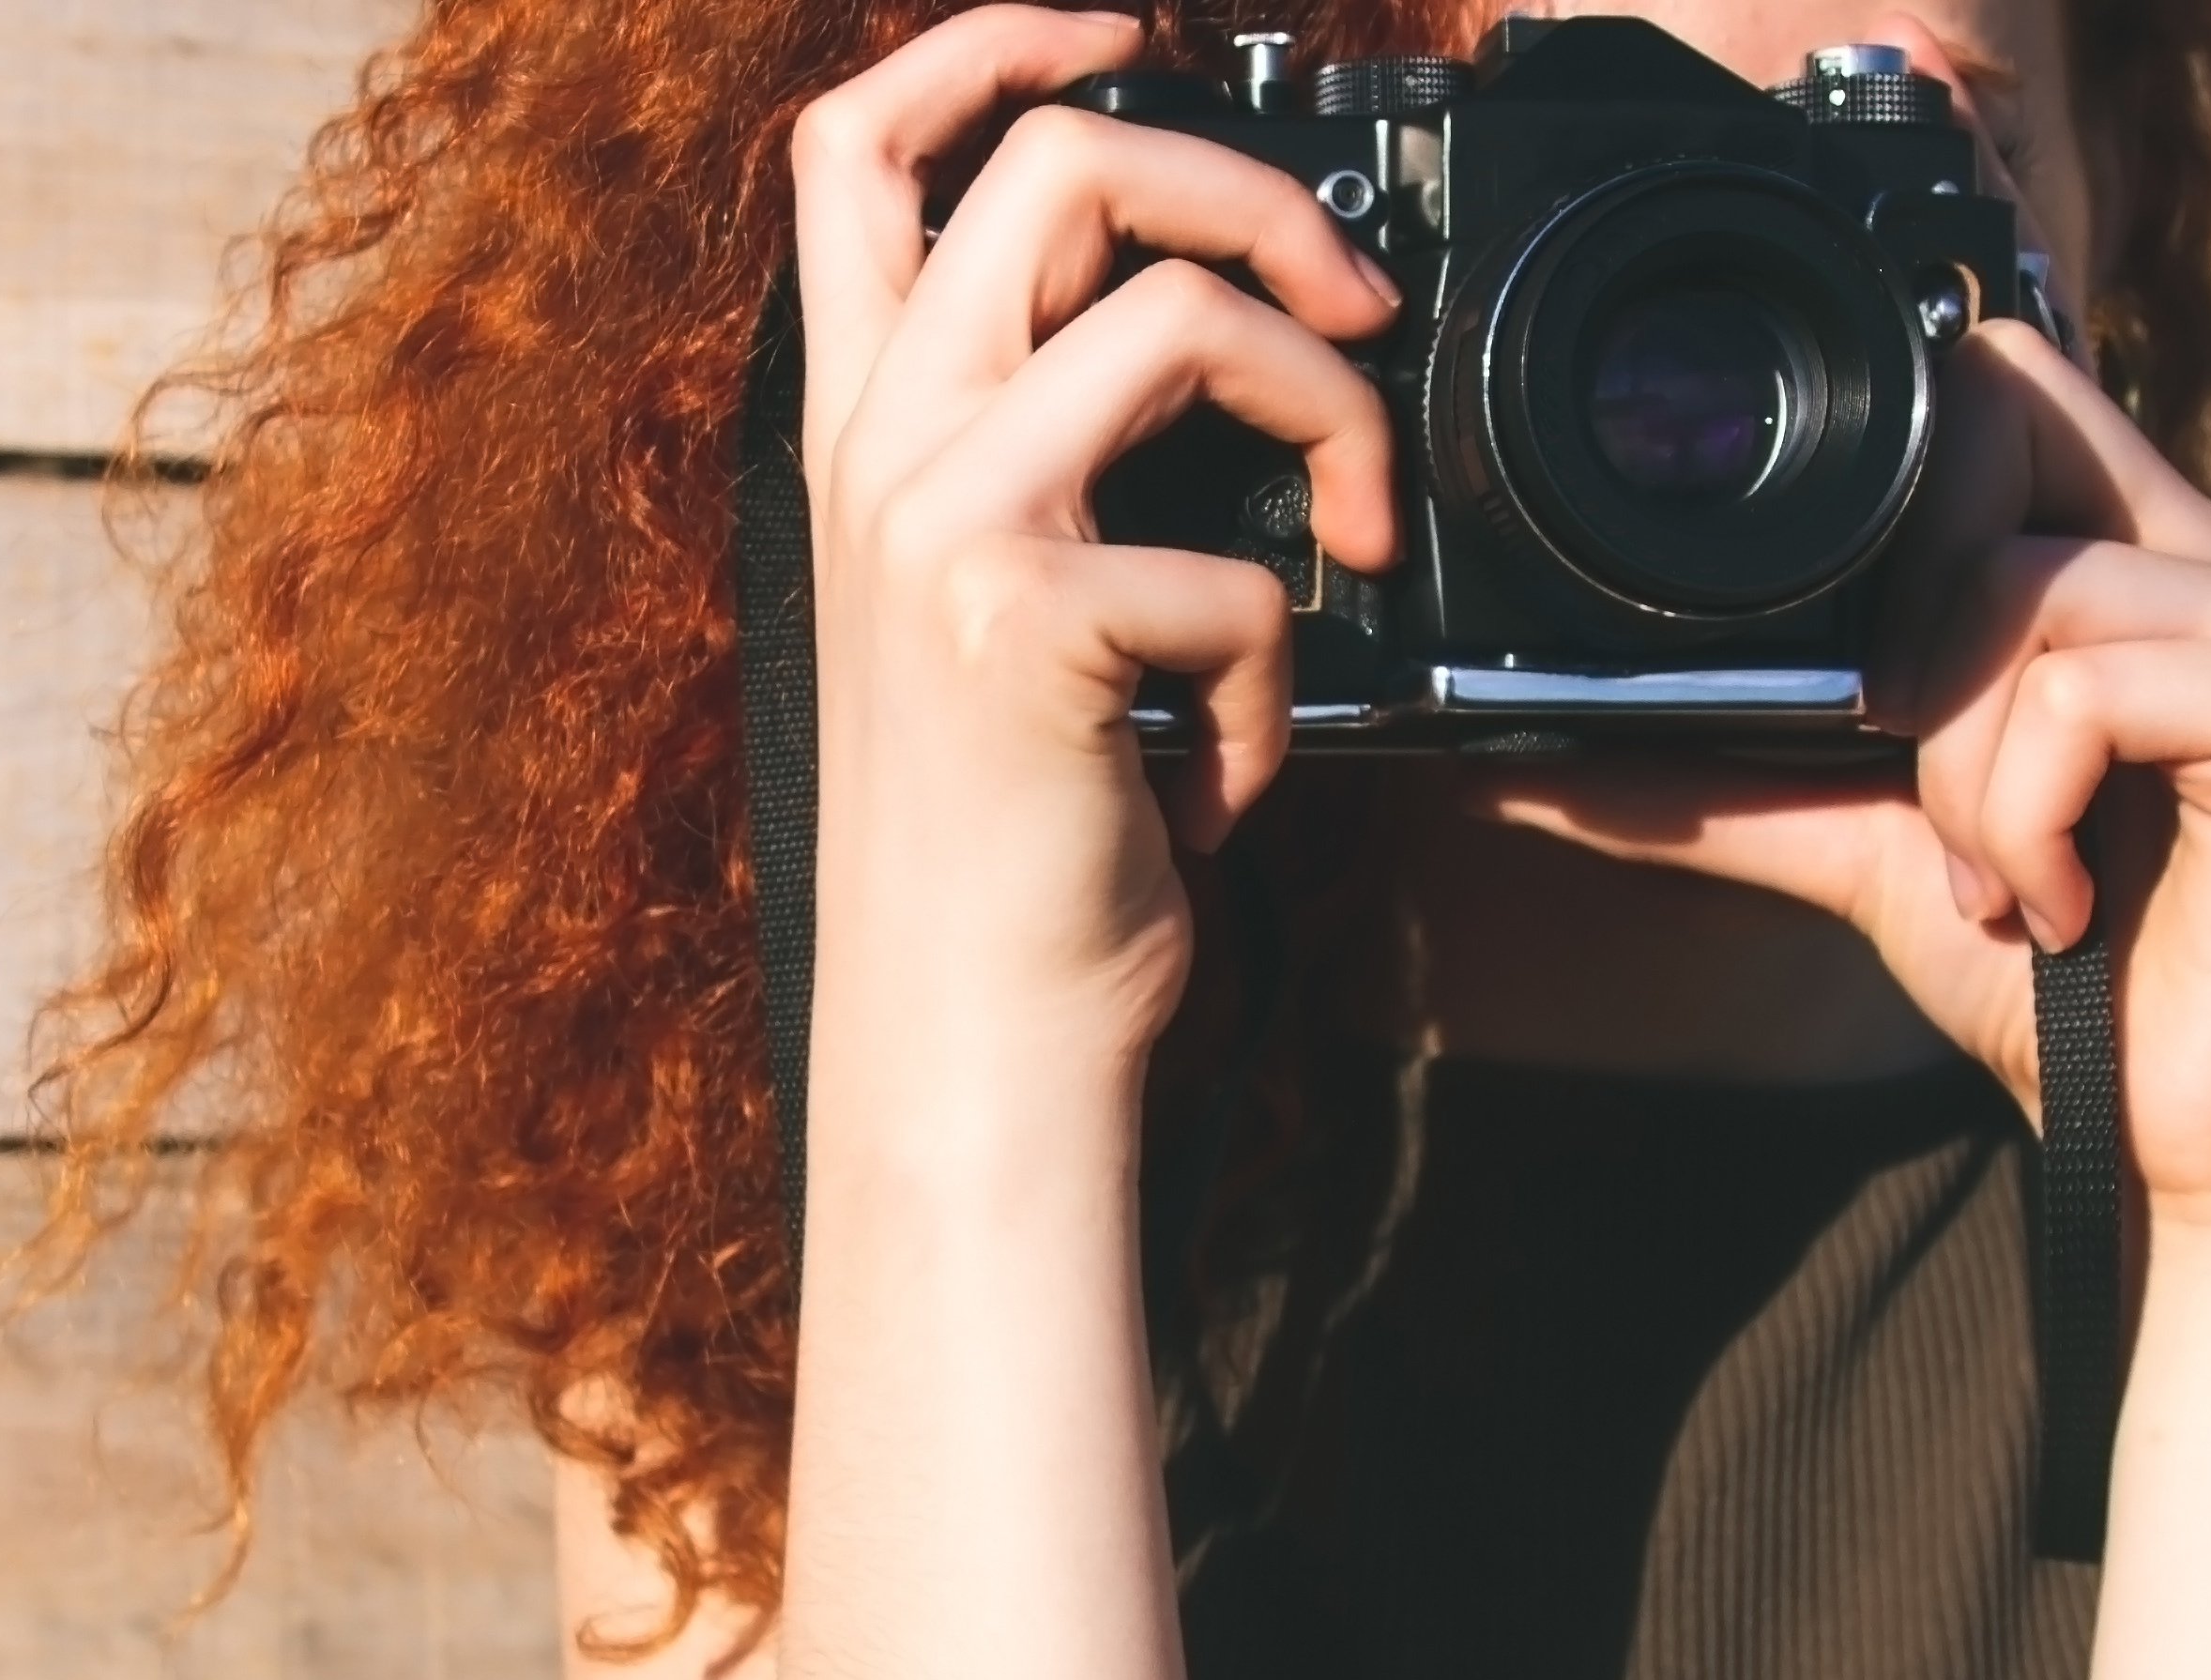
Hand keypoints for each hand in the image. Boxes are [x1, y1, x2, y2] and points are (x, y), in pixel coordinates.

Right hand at [791, 5, 1398, 1088]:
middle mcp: (876, 455)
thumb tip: (1218, 344)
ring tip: (1356, 529)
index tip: (1122, 28)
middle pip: (1056, 163)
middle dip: (1248, 187)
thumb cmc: (1002, 851)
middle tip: (1349, 296)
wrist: (965, 1046)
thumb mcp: (993, 622)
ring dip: (1323, 405)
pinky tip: (1223, 774)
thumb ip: (1050, 469)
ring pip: (1177, 314)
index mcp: (860, 441)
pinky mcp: (1025, 622)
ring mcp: (939, 526)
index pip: (854, 155)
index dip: (985, 43)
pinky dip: (1273, 680)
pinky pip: (1239, 575)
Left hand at [1469, 323, 2210, 1233]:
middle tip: (1924, 794)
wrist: (2170, 1148)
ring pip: (2011, 592)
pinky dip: (2024, 821)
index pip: (1988, 379)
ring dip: (1954, 776)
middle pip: (1988, 423)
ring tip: (2000, 883)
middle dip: (1901, 639)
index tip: (1849, 677)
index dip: (1887, 473)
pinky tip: (2060, 909)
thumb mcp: (1854, 848)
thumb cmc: (2046, 987)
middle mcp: (2204, 560)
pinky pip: (2079, 694)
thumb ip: (1711, 780)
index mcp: (2116, 559)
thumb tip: (1504, 767)